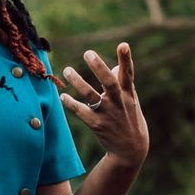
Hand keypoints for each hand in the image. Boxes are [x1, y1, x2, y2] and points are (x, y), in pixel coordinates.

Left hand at [58, 42, 148, 166]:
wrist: (131, 150)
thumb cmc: (130, 119)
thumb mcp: (131, 101)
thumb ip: (123, 83)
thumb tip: (114, 67)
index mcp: (128, 94)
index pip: (128, 74)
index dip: (126, 59)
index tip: (123, 44)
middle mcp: (119, 103)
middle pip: (109, 82)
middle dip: (99, 67)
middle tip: (88, 53)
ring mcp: (107, 114)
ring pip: (91, 96)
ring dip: (78, 82)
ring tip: (67, 70)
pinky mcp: (97, 125)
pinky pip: (81, 112)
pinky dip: (71, 103)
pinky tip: (63, 96)